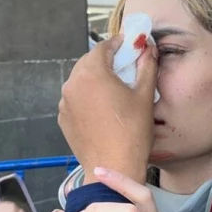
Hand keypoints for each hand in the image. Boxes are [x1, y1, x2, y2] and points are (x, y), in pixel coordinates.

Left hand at [58, 34, 157, 185]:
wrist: (113, 168)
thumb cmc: (132, 133)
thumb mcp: (144, 96)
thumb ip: (147, 66)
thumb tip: (148, 49)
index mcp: (92, 73)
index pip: (103, 47)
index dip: (118, 44)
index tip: (129, 46)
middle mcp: (72, 84)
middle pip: (88, 62)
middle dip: (106, 61)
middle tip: (124, 66)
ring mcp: (64, 102)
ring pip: (80, 80)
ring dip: (95, 79)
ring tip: (114, 90)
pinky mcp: (63, 118)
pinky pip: (75, 98)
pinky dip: (87, 96)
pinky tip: (102, 108)